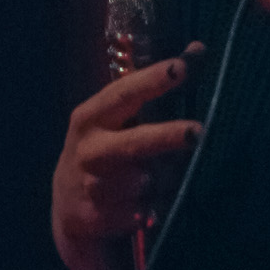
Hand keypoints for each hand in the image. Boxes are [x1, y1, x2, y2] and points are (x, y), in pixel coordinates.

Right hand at [51, 46, 203, 269]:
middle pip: (132, 143)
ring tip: (162, 181)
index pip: (124, 93)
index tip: (183, 66)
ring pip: (143, 183)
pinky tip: (148, 210)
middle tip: (198, 132)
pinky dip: (151, 212)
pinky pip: (139, 215)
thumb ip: (154, 88)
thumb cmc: (107, 153)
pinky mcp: (93, 221)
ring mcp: (88, 188)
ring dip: (163, 183)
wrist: (71, 213)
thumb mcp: (120, 120)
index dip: (153, 79)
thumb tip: (197, 49)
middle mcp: (87, 150)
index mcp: (91, 117)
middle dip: (166, 137)